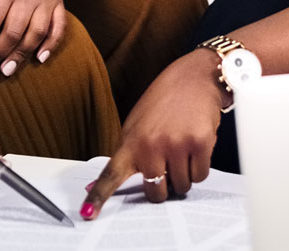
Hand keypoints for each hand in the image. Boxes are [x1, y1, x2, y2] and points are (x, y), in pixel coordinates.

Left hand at [80, 49, 223, 219]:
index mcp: (131, 140)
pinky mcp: (199, 143)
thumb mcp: (138, 124)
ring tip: (182, 148)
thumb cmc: (164, 102)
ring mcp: (175, 144)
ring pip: (182, 186)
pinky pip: (200, 176)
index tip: (88, 213)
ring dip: (184, 174)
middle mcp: (151, 144)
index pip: (111, 173)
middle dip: (164, 185)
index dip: (100, 195)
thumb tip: (99, 184)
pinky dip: (199, 167)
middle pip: (156, 193)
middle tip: (168, 164)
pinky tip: (194, 144)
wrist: (194, 76)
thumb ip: (126, 154)